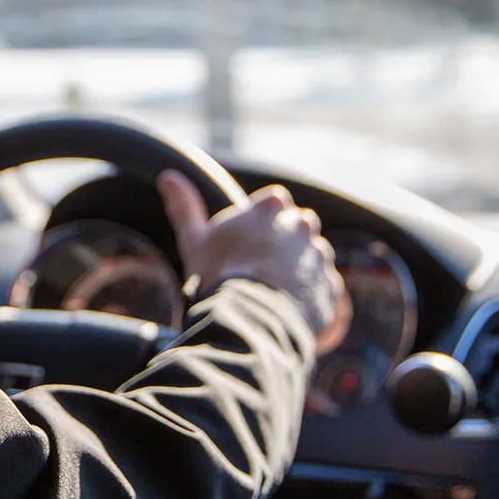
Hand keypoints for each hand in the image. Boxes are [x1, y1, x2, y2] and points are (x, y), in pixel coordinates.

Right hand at [157, 170, 351, 353]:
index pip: (277, 200)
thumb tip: (168, 176)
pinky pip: (326, 286)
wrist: (251, 322)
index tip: (253, 235)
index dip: (266, 217)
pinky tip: (290, 306)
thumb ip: (185, 207)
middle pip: (301, 224)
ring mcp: (319, 259)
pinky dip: (313, 293)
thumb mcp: (194, 241)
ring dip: (303, 265)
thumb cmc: (219, 277)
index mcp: (270, 209)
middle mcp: (301, 228)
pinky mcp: (330, 289)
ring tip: (276, 288)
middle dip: (288, 238)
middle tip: (262, 263)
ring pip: (317, 254)